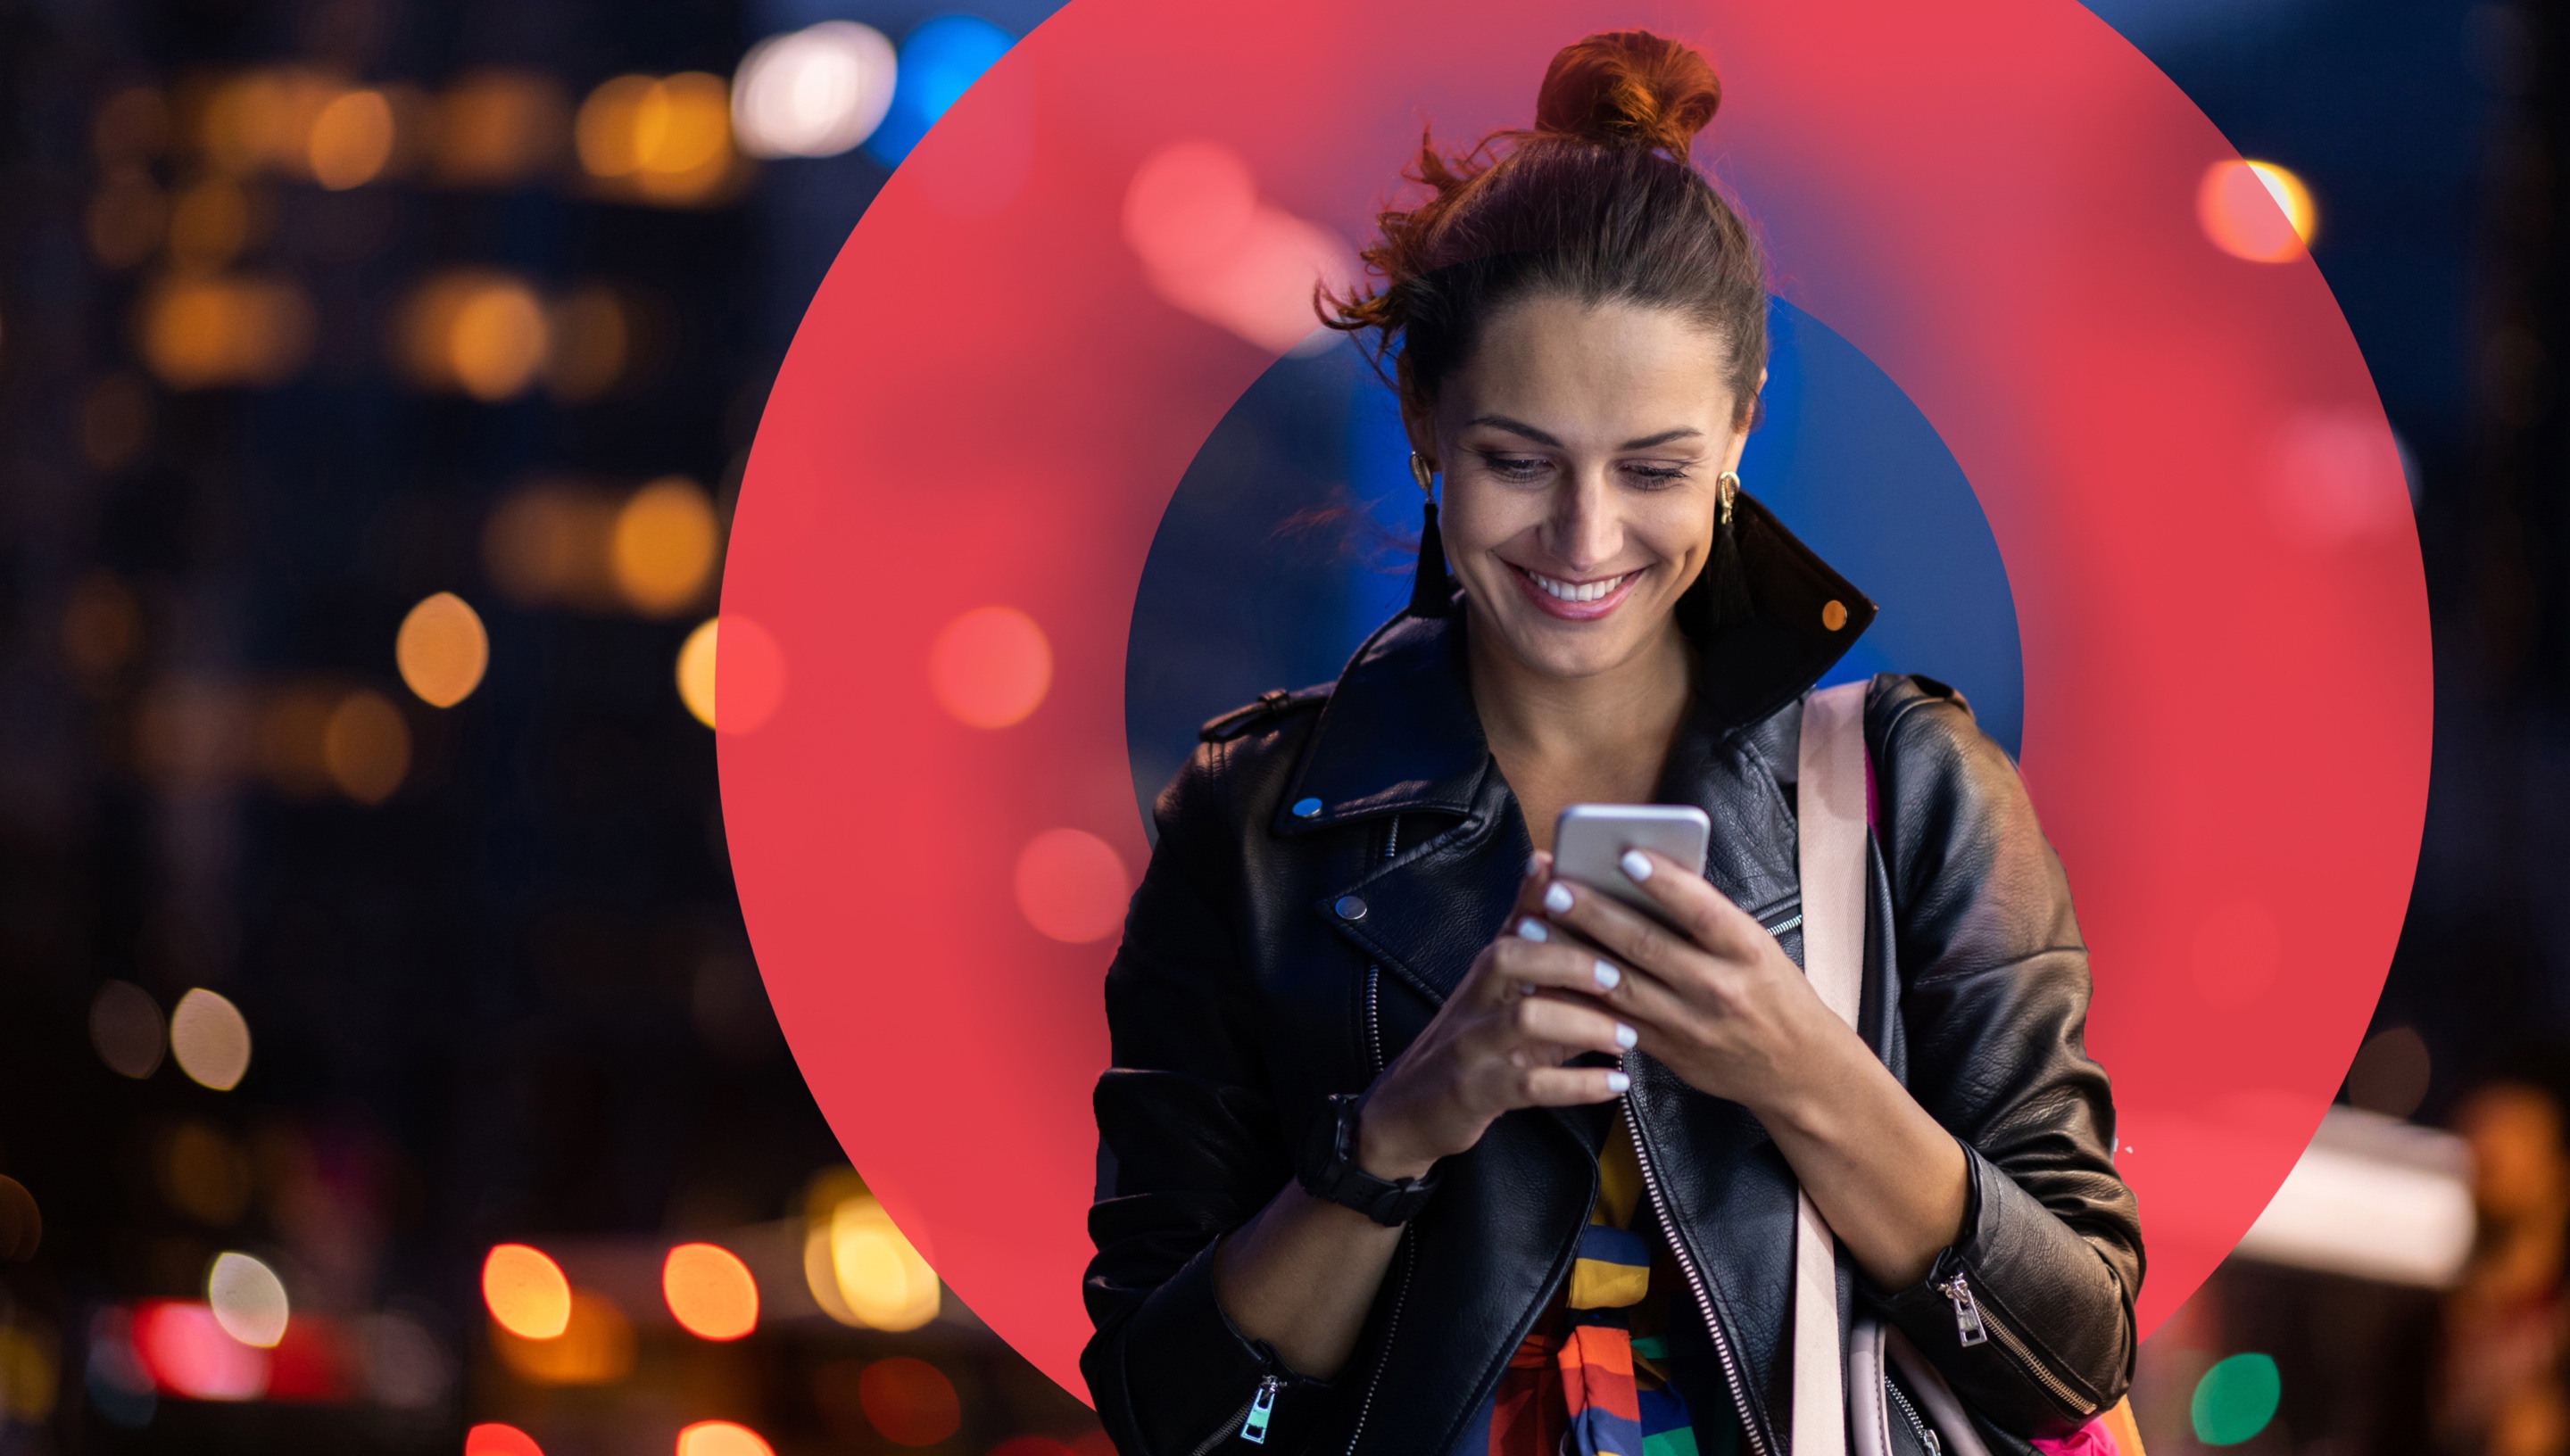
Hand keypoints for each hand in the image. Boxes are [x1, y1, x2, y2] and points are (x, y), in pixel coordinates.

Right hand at [1353, 853, 1636, 1179]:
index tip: (1584, 883)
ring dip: (1584, 1024)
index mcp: (1485, 974)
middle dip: (1567, 959)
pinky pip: (1531, 1084)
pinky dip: (1579, 1084)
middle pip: (1510, 957)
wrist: (1409, 1111)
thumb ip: (1551, 976)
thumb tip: (1610, 946)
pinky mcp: (1476, 1091)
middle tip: (1617, 975)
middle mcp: (1473, 999)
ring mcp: (1471, 1045)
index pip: (1515, 925)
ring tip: (1626, 1035)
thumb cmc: (1473, 1051)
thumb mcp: (1504, 1006)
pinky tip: (1616, 1082)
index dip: (1541, 899)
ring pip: (1525, 1019)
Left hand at [1530, 849, 1854, 1116]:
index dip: (1664, 883)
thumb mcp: (1758, 947)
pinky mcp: (1669, 1051)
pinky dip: (1577, 998)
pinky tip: (1546, 976)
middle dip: (1595, 914)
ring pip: (1620, 983)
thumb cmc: (1775, 993)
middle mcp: (1718, 986)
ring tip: (1533, 926)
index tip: (1626, 856)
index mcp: (1747, 950)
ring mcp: (1690, 1023)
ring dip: (1571, 953)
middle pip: (1647, 945)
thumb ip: (1708, 920)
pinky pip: (1614, 1021)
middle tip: (1555, 888)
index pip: (1702, 910)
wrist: (1800, 1069)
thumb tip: (1645, 877)